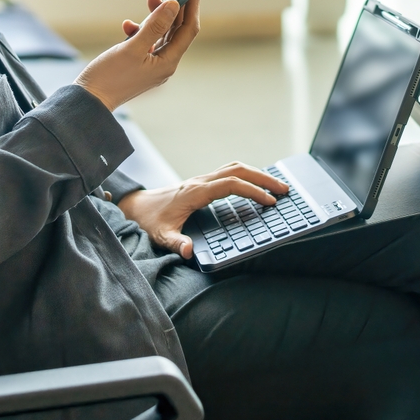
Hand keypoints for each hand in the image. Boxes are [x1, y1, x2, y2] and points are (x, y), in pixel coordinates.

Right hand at [74, 0, 200, 110]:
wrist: (89, 101)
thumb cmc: (109, 77)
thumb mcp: (132, 48)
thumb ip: (154, 26)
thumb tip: (173, 5)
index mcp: (168, 62)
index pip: (188, 31)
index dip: (192, 9)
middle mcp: (164, 64)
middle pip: (176, 32)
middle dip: (173, 10)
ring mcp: (152, 65)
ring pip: (161, 35)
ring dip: (155, 17)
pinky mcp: (140, 65)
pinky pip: (146, 43)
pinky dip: (140, 31)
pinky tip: (128, 26)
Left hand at [117, 162, 288, 258]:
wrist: (135, 207)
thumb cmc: (148, 221)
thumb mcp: (160, 235)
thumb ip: (176, 243)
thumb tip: (190, 252)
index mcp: (195, 192)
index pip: (231, 184)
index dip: (252, 191)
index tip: (269, 202)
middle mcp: (200, 181)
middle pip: (238, 170)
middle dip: (263, 178)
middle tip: (284, 190)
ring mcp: (202, 179)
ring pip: (235, 168)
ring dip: (257, 174)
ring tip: (276, 186)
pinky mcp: (202, 182)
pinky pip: (229, 173)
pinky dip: (247, 176)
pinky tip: (256, 185)